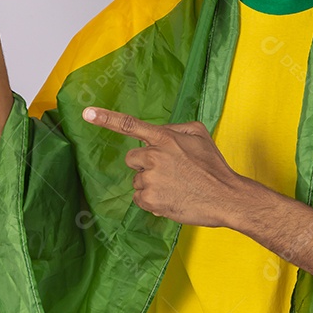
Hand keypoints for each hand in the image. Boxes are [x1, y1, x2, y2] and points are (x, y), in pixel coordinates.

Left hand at [82, 107, 247, 226]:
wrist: (225, 197)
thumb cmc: (213, 165)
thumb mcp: (199, 133)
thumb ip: (174, 128)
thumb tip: (158, 133)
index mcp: (164, 137)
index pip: (129, 125)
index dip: (105, 118)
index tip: (86, 113)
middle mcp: (153, 156)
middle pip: (132, 158)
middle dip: (145, 164)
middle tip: (170, 171)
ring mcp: (150, 179)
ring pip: (137, 180)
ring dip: (151, 183)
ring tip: (176, 186)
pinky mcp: (150, 200)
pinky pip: (140, 198)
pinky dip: (152, 200)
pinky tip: (172, 198)